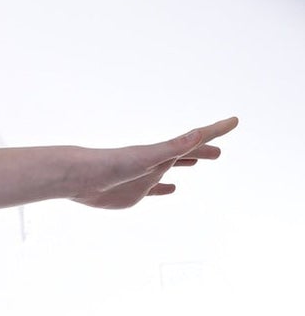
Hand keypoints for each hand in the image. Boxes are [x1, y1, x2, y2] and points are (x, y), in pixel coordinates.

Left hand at [69, 116, 237, 210]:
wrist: (81, 178)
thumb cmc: (112, 166)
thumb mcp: (148, 156)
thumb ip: (175, 147)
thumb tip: (200, 134)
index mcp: (164, 152)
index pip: (195, 139)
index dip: (216, 130)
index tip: (234, 121)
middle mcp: (156, 162)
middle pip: (185, 153)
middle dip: (203, 149)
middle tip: (219, 151)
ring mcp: (145, 177)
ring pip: (171, 168)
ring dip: (186, 163)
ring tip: (199, 161)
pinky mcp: (133, 194)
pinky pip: (154, 191)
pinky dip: (165, 189)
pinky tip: (171, 189)